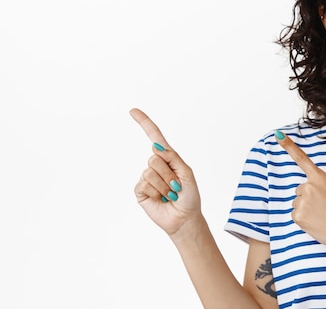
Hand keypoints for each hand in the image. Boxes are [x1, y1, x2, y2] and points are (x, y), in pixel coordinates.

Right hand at [131, 108, 202, 235]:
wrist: (184, 218)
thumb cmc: (189, 195)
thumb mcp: (186, 173)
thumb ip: (173, 158)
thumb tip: (155, 147)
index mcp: (168, 158)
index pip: (154, 137)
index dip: (144, 123)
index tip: (132, 111)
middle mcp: (155, 165)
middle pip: (154, 158)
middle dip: (168, 173)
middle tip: (176, 186)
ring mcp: (146, 178)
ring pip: (150, 172)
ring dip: (164, 185)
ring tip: (170, 194)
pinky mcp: (140, 190)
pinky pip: (144, 184)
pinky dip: (156, 192)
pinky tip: (161, 199)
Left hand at [275, 131, 325, 251]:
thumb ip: (322, 184)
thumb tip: (311, 186)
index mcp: (320, 179)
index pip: (302, 160)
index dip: (289, 146)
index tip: (278, 135)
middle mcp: (308, 187)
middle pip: (301, 189)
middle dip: (309, 197)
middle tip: (324, 208)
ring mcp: (302, 202)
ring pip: (298, 202)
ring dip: (306, 209)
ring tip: (321, 216)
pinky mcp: (297, 215)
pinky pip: (296, 214)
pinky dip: (304, 219)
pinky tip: (315, 222)